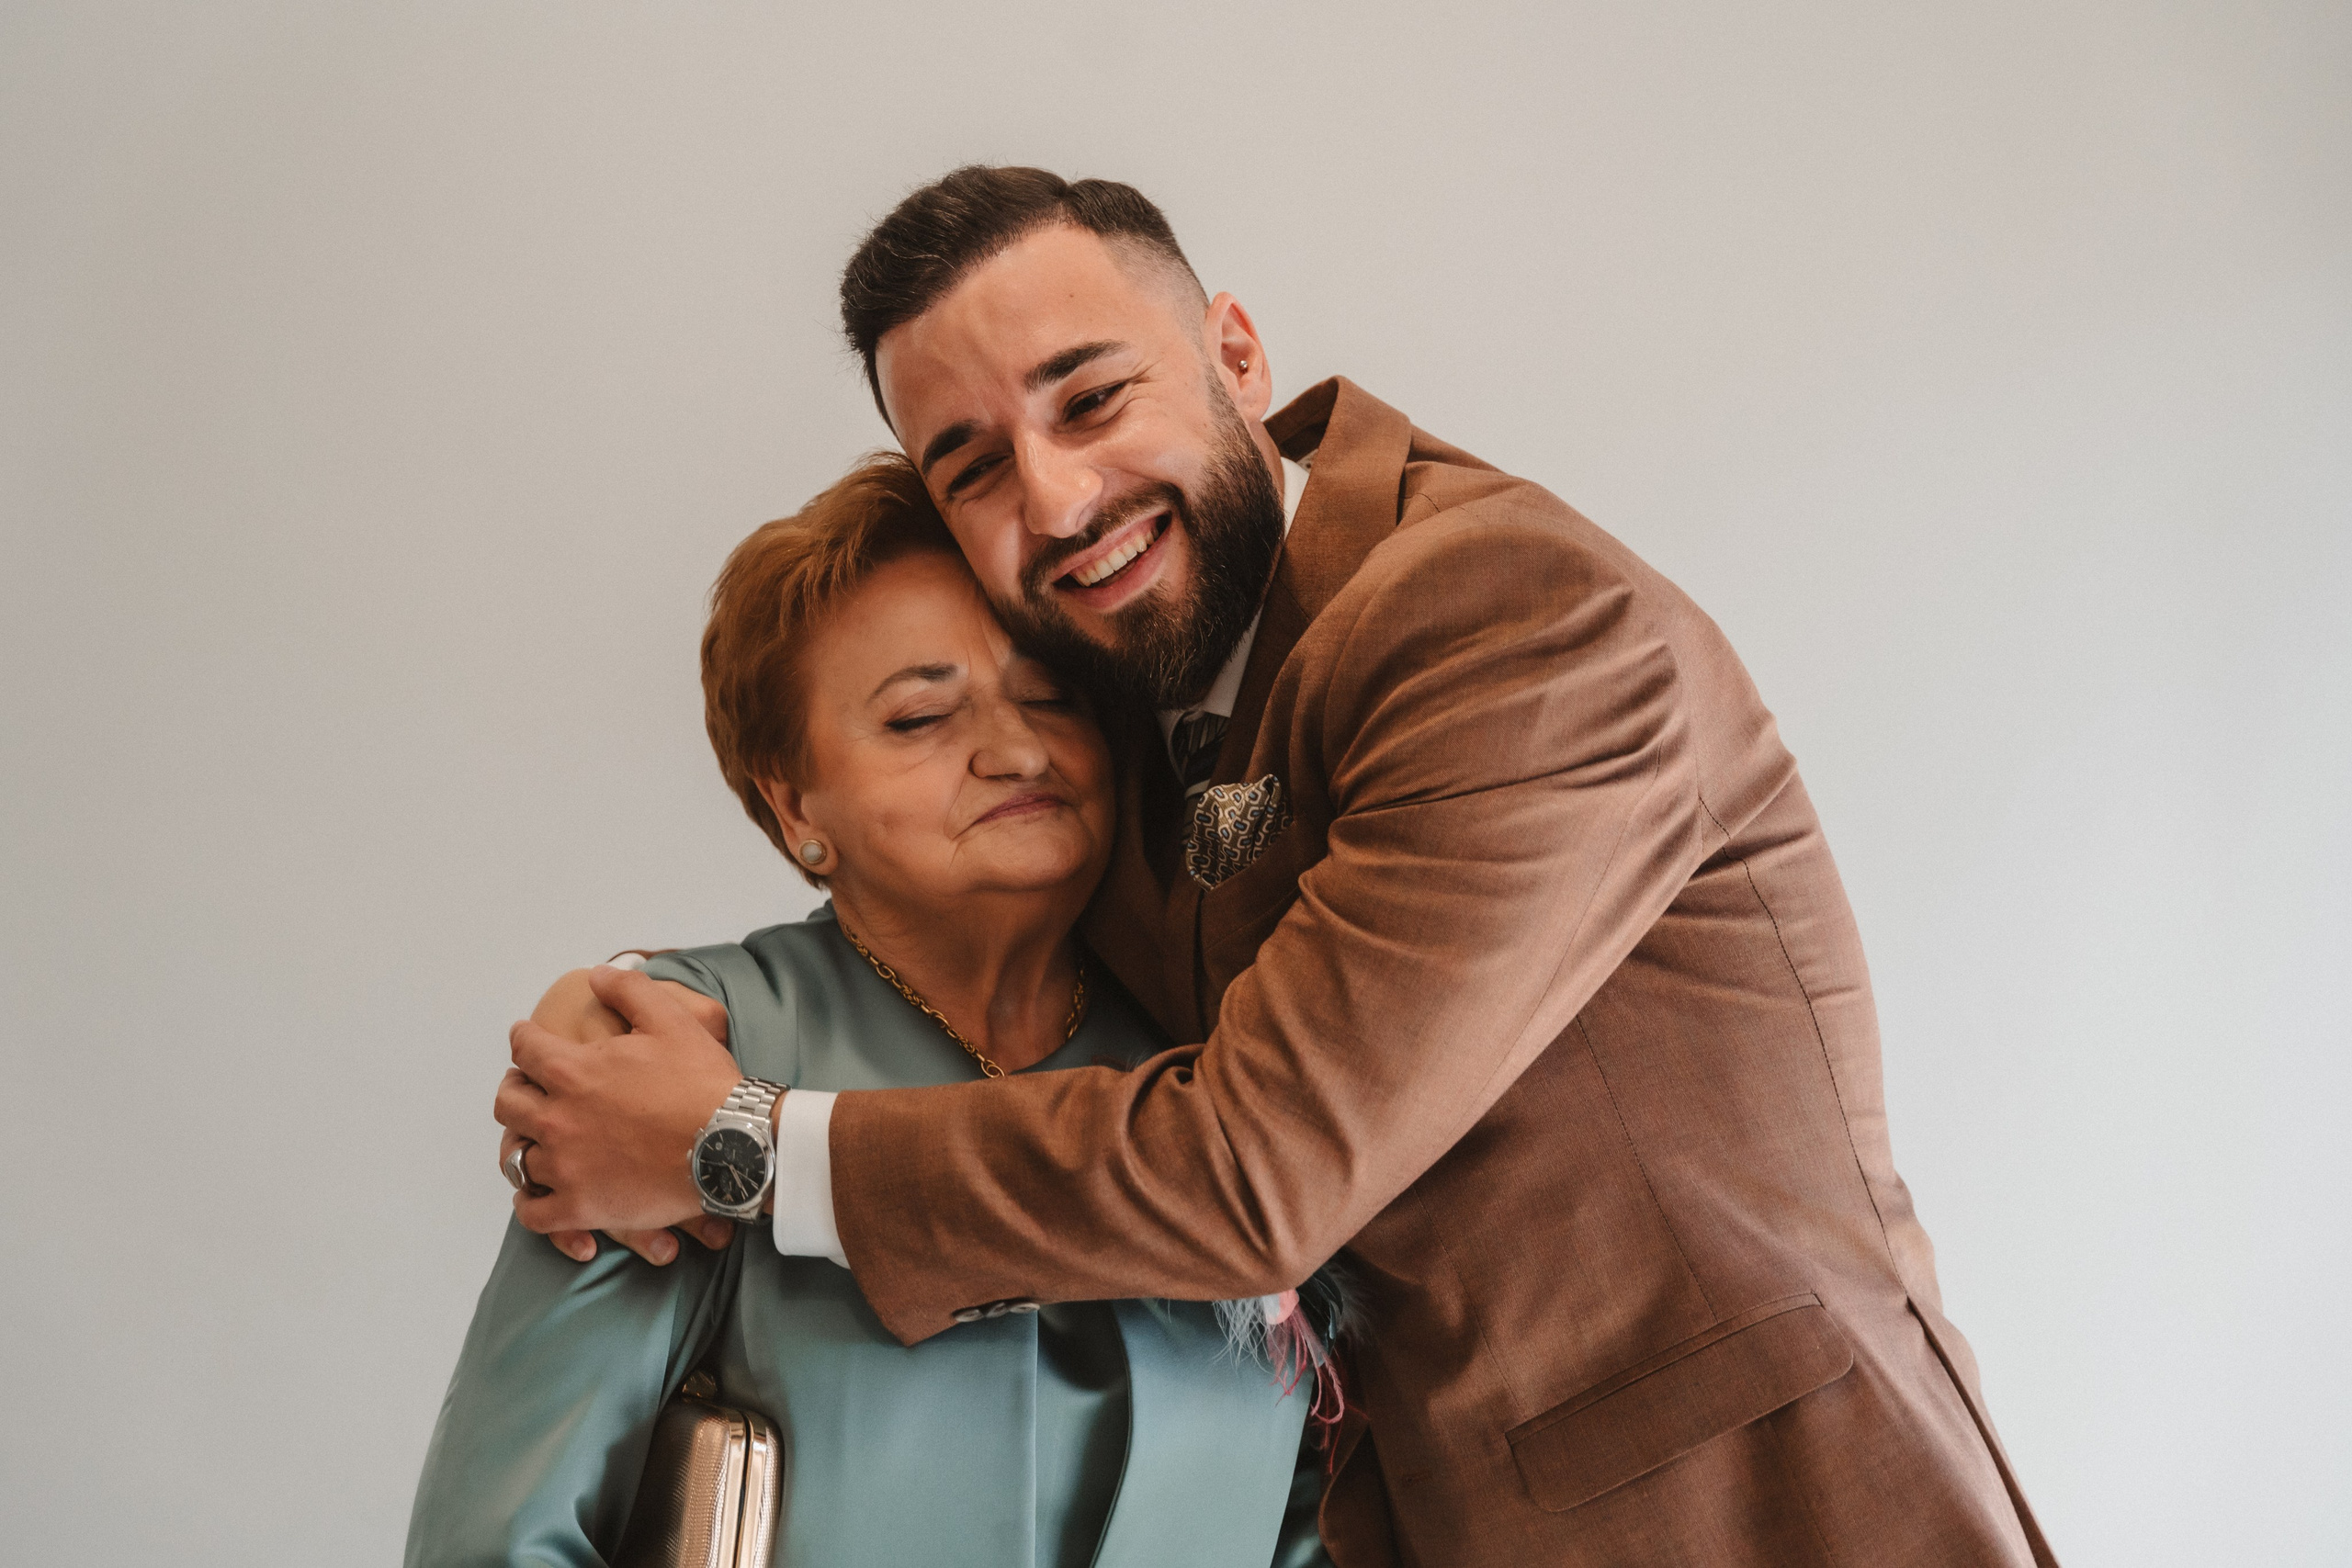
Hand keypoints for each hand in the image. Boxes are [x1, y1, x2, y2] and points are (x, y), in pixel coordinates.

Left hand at [497, 965, 748, 1237]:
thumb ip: (629, 991)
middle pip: (508, 1102)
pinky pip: (533, 1213)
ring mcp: (566, 1168)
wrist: (732, 1147)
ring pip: (516, 1156)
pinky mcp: (580, 1208)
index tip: (526, 1038)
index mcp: (574, 1072)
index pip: (525, 1049)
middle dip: (515, 1088)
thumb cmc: (703, 1084)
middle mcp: (558, 1119)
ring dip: (525, 1142)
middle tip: (528, 1087)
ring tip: (537, 1139)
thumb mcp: (672, 1020)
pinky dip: (530, 1203)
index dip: (524, 1038)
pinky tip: (538, 1194)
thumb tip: (597, 974)